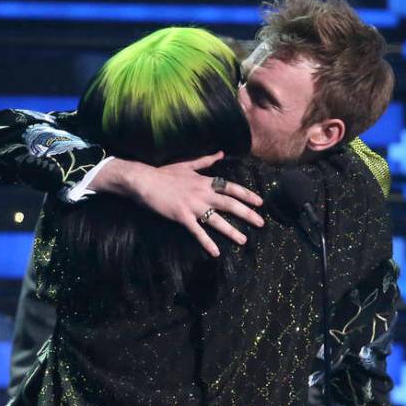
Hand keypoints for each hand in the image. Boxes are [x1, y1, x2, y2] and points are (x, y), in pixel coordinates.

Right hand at [94, 152, 263, 256]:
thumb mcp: (187, 165)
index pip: (231, 188)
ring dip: (232, 231)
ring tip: (244, 240)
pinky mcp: (182, 216)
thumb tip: (220, 153)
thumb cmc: (164, 173)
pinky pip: (197, 231)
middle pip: (230, 204)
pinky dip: (207, 242)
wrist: (144, 180)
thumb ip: (205, 161)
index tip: (260, 202)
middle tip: (261, 223)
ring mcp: (193, 205)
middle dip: (248, 214)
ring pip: (217, 220)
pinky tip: (216, 252)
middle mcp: (203, 193)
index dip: (247, 195)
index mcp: (205, 181)